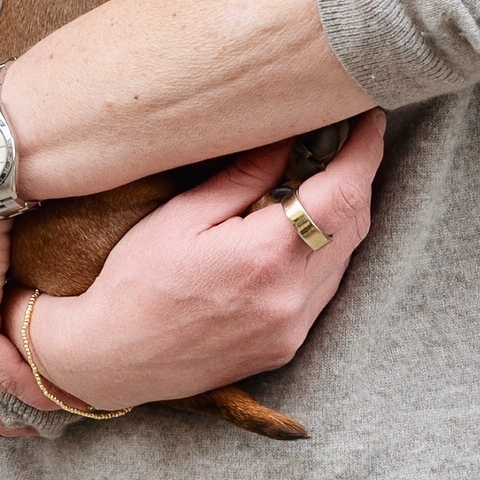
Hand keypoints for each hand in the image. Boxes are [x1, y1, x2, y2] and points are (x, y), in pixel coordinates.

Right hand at [4, 109, 384, 412]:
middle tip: (346, 139)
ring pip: (345, 259)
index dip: (364, 152)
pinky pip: (325, 289)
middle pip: (354, 225)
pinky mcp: (285, 346)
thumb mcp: (184, 214)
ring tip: (322, 178)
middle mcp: (289, 300)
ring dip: (343, 215)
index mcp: (265, 259)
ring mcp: (291, 329)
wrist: (110, 359)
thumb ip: (246, 174)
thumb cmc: (137, 280)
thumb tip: (291, 135)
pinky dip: (325, 251)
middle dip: (358, 177)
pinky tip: (300, 230)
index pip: (343, 195)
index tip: (369, 120)